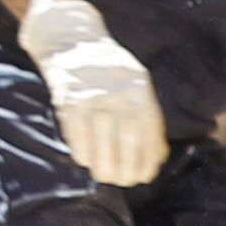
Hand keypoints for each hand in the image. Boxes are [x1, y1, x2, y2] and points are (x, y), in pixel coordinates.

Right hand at [20, 0, 168, 186]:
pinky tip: (86, 160)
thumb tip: (157, 157)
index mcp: (139, 90)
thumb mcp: (137, 86)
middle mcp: (117, 93)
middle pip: (127, 139)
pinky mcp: (67, 101)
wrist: (72, 43)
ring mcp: (91, 96)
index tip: (144, 176)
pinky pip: (76, 134)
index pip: (148, 132)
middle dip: (126, 167)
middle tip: (123, 181)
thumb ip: (148, 117)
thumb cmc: (111, 73)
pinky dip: (82, 152)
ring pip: (100, 140)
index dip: (147, 159)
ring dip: (103, 165)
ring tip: (104, 175)